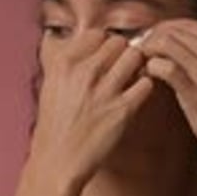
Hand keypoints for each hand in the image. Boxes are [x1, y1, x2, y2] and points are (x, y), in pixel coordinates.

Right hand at [30, 29, 152, 185]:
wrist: (58, 161)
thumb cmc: (55, 125)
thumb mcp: (50, 85)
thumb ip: (63, 60)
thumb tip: (64, 37)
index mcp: (64, 63)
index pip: (97, 34)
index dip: (105, 45)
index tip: (107, 58)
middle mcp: (84, 72)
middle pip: (119, 42)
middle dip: (123, 53)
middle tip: (123, 69)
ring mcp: (105, 91)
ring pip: (136, 57)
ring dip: (138, 66)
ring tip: (132, 80)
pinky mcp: (123, 110)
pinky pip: (146, 83)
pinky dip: (145, 87)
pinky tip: (136, 96)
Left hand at [136, 16, 196, 165]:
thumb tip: (176, 32)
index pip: (187, 23)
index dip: (162, 30)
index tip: (150, 41)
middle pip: (175, 31)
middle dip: (152, 39)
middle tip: (140, 52)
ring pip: (167, 44)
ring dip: (148, 52)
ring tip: (142, 63)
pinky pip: (166, 67)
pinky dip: (151, 67)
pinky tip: (149, 75)